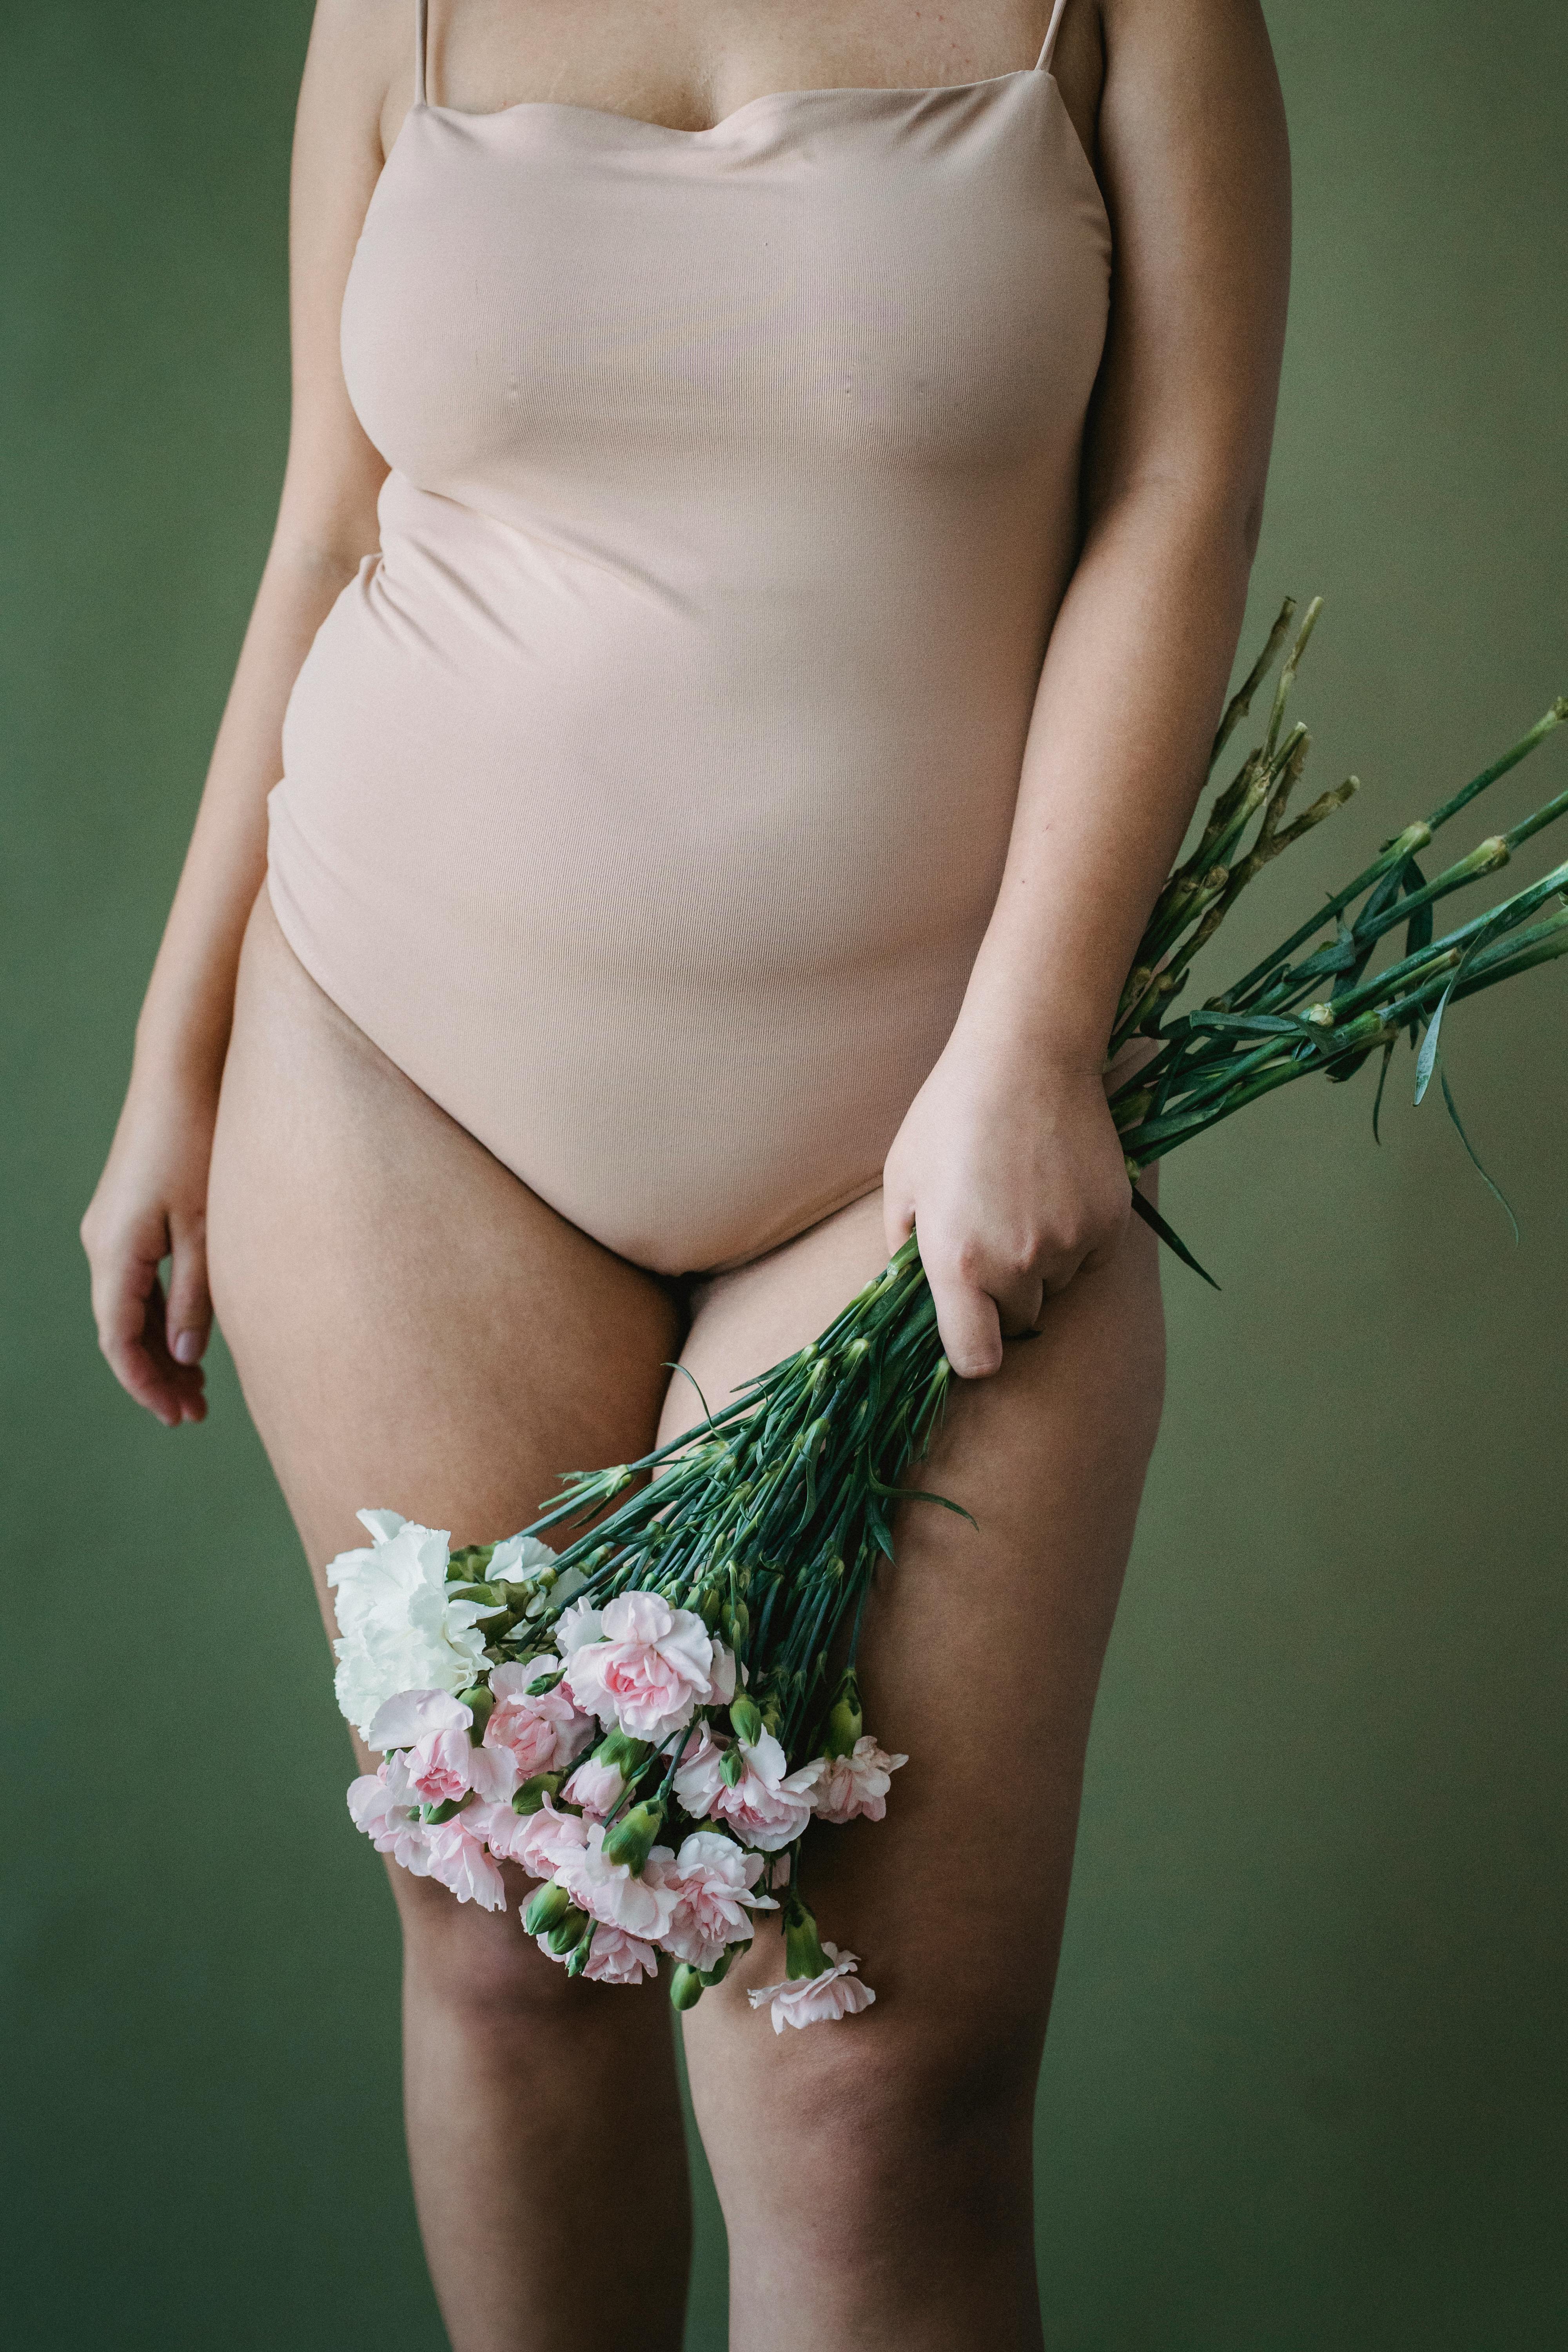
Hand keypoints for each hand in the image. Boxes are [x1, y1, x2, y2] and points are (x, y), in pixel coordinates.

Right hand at [80, 1070, 218, 1426]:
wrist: (182, 1075)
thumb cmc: (200, 1144)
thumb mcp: (207, 1230)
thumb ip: (194, 1296)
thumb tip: (182, 1355)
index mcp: (115, 1252)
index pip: (119, 1341)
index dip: (146, 1385)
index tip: (178, 1418)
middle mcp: (102, 1243)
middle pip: (121, 1329)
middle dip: (157, 1375)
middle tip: (196, 1414)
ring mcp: (112, 1228)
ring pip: (129, 1307)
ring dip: (160, 1346)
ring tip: (200, 1387)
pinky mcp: (129, 1214)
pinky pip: (137, 1280)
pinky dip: (160, 1312)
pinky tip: (192, 1333)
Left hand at [882, 1014, 1131, 1378]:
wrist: (1026, 1055)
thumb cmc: (950, 1115)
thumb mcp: (903, 1183)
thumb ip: (904, 1250)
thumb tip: (914, 1297)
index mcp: (957, 1262)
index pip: (975, 1358)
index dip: (970, 1352)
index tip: (969, 1330)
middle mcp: (1017, 1263)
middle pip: (1019, 1322)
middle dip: (1003, 1296)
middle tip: (990, 1238)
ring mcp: (1069, 1244)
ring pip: (1056, 1288)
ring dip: (1040, 1265)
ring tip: (1021, 1202)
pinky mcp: (1110, 1222)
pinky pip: (1091, 1258)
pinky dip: (1076, 1240)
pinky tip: (1055, 1192)